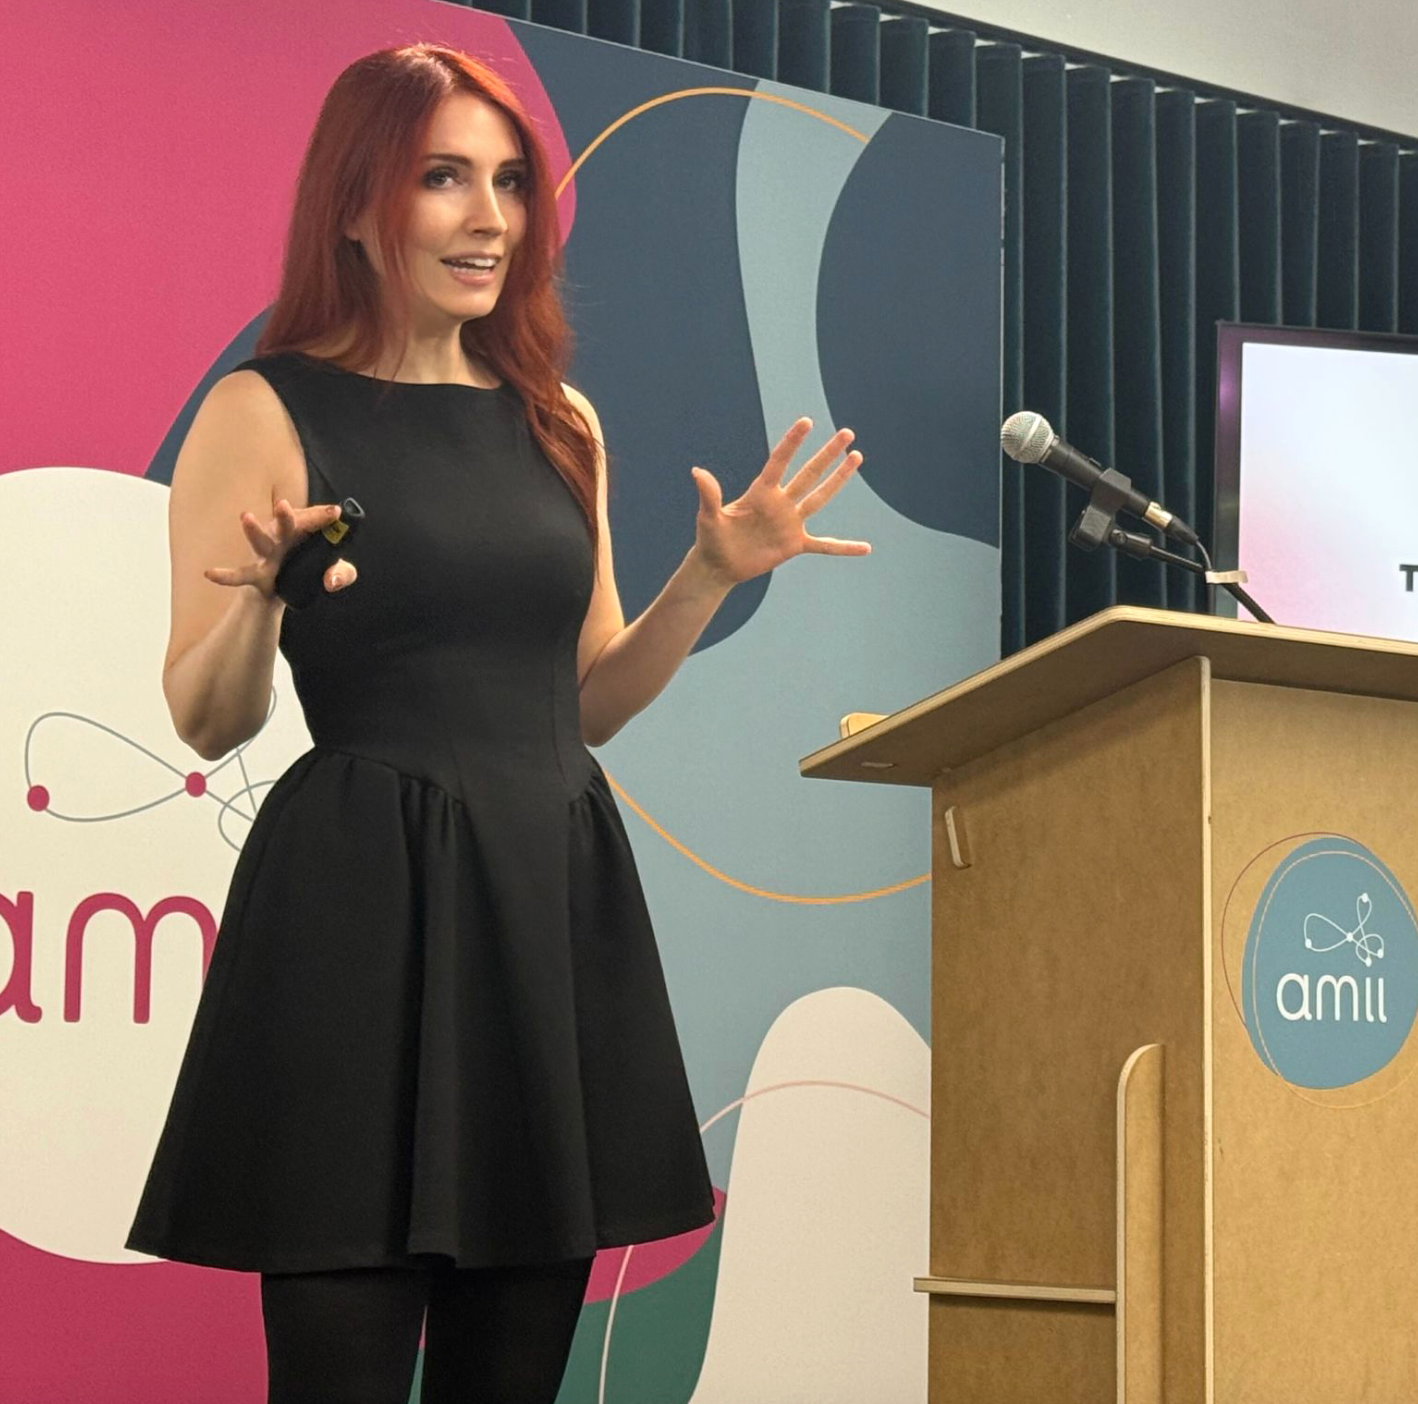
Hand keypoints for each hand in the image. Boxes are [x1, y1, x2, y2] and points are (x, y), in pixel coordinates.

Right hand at [203, 492, 356, 597]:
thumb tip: (332, 581)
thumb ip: (342, 573)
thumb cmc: (310, 569)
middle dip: (285, 515)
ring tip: (245, 517)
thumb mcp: (335, 571)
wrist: (288, 589)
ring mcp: (266, 555)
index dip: (321, 516)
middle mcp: (281, 539)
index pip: (310, 521)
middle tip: (284, 504)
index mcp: (301, 532)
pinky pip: (238, 575)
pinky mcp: (256, 574)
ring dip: (254, 531)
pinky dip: (225, 575)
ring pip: (260, 542)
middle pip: (284, 524)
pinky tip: (209, 573)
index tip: (336, 513)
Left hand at [689, 419, 869, 587]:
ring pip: (820, 497)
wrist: (719, 566)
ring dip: (839, 479)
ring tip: (857, 456)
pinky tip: (865, 548)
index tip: (806, 422)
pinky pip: (825, 546)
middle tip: (847, 433)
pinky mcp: (795, 545)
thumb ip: (709, 495)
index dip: (792, 442)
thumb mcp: (708, 517)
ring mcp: (790, 523)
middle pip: (809, 474)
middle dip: (828, 454)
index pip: (780, 462)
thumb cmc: (711, 539)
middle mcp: (780, 503)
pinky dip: (844, 548)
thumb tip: (697, 472)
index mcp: (760, 493)